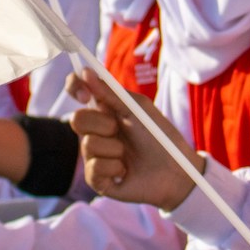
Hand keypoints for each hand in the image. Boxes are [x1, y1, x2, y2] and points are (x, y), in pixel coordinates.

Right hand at [69, 70, 200, 209]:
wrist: (176, 171)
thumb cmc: (160, 137)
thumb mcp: (138, 109)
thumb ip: (110, 92)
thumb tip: (86, 71)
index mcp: (104, 110)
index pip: (77, 91)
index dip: (74, 87)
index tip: (84, 94)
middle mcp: (95, 131)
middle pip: (77, 119)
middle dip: (102, 123)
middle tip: (120, 130)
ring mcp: (94, 155)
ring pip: (88, 144)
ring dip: (115, 148)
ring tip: (129, 155)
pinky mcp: (97, 179)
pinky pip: (94, 168)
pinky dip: (115, 167)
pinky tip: (125, 171)